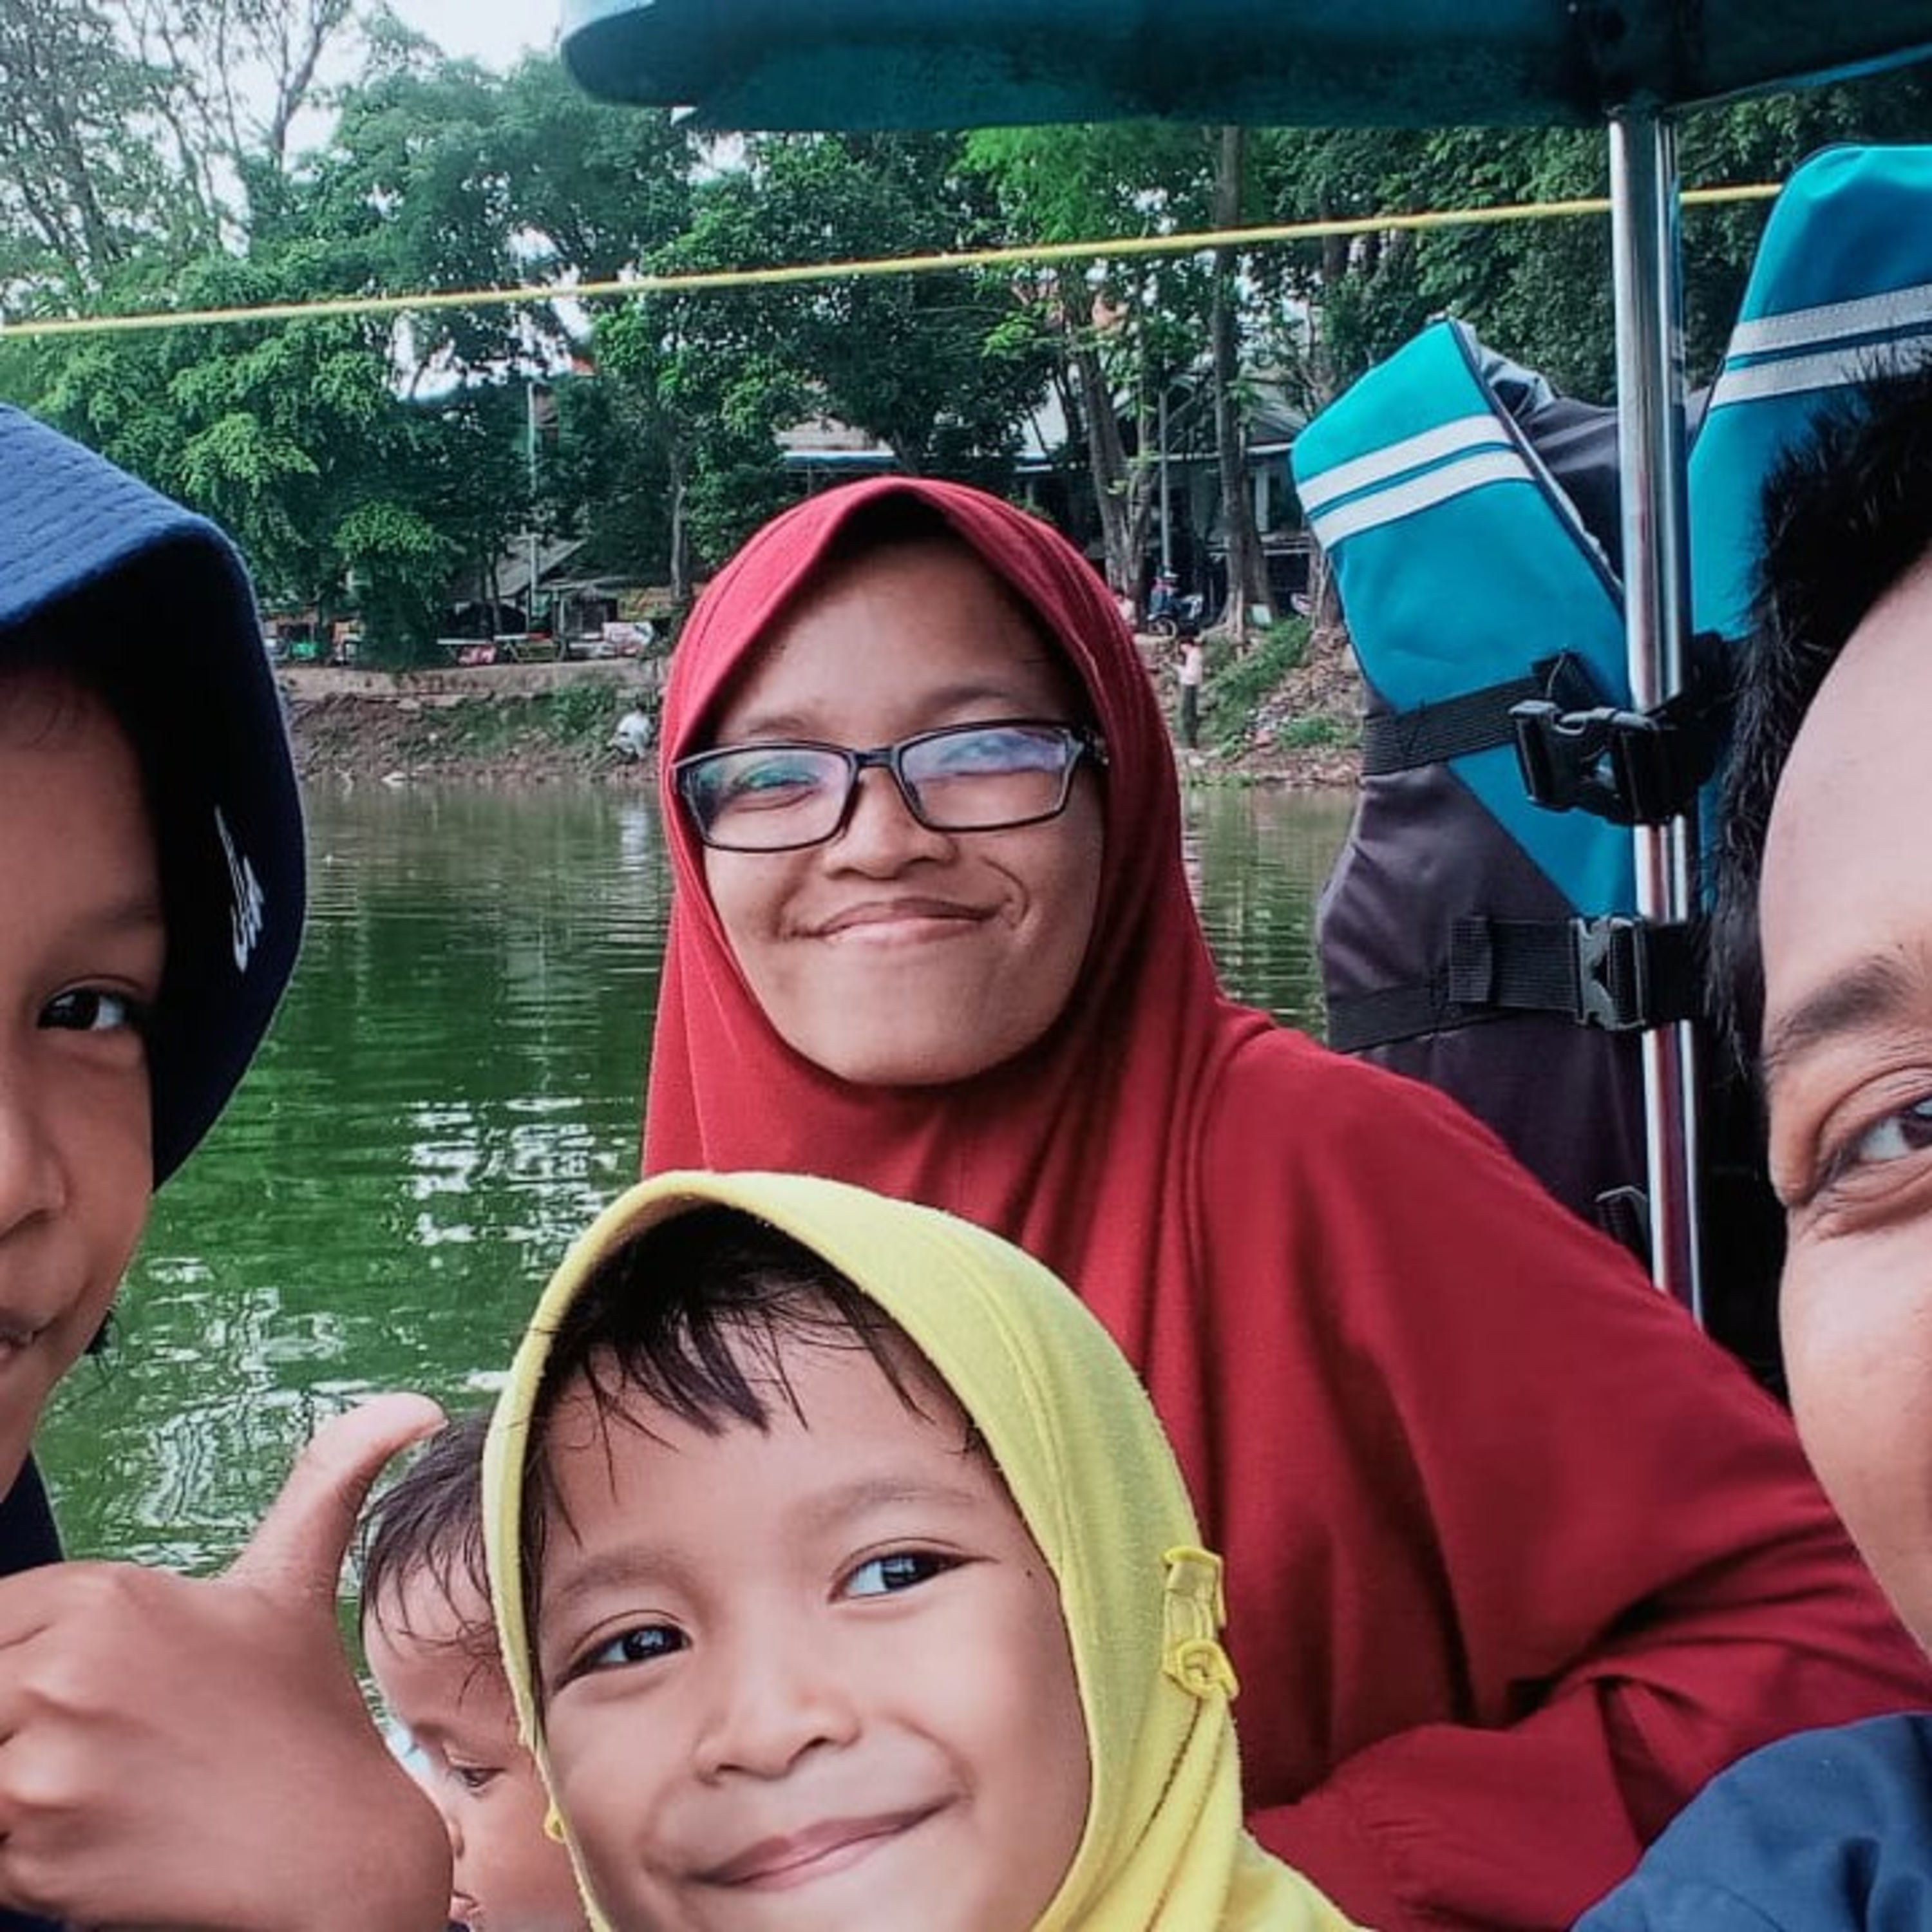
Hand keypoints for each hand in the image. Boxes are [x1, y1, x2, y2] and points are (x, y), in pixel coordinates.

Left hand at [0, 1394, 451, 1931]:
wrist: (331, 1855)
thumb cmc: (302, 1719)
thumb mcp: (295, 1585)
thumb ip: (328, 1478)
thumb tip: (416, 1406)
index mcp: (102, 1597)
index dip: (21, 1670)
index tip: (81, 1698)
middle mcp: (62, 1670)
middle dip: (13, 1731)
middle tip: (93, 1752)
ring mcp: (44, 1766)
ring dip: (16, 1794)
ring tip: (99, 1797)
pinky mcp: (29, 1855)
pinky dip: (19, 1856)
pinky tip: (98, 1844)